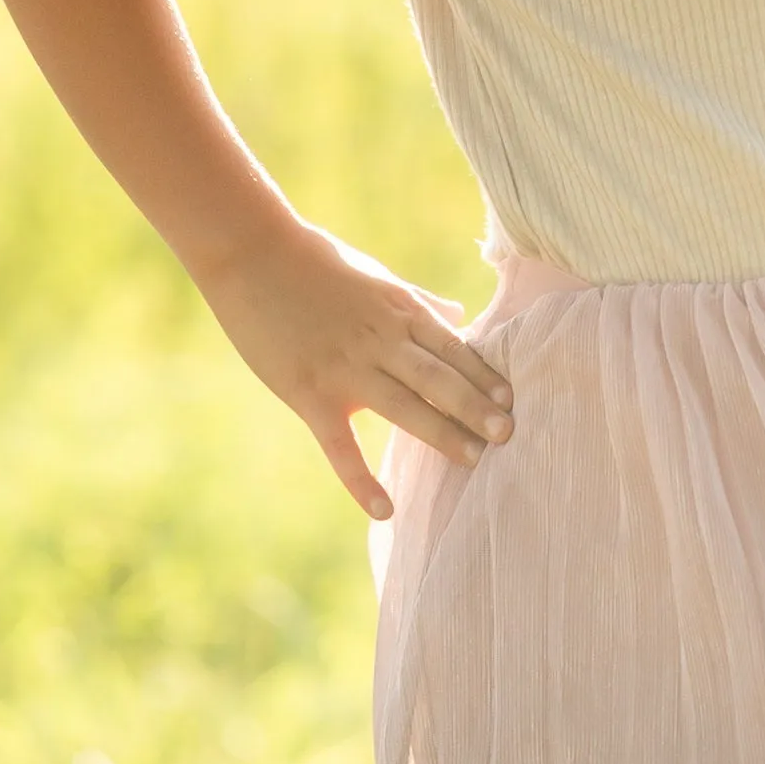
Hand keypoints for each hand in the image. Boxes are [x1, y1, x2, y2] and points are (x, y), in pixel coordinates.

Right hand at [199, 219, 512, 521]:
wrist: (251, 254)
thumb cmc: (315, 262)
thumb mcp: (376, 277)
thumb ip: (419, 302)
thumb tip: (460, 314)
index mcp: (399, 311)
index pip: (452, 348)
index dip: (484, 375)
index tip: (513, 399)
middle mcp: (380, 341)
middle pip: (438, 379)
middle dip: (475, 407)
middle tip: (509, 435)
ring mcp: (346, 369)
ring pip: (404, 407)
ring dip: (442, 433)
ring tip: (475, 459)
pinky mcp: (310, 394)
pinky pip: (340, 446)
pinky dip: (361, 480)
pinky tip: (384, 510)